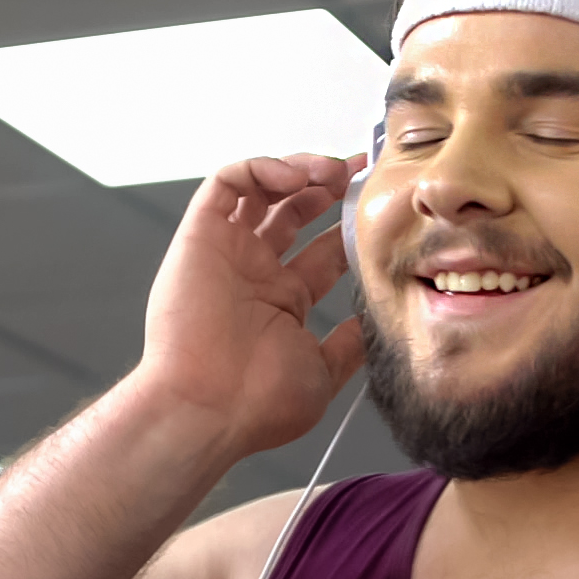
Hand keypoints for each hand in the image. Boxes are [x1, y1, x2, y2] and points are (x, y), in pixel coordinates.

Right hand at [129, 151, 367, 460]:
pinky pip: (225, 184)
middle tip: (358, 173)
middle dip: (327, 188)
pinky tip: (293, 178)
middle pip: (292, 213)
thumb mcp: (322, 373)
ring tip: (333, 170)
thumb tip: (373, 323)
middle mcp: (255, 274)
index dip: (348, 225)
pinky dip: (259, 169)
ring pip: (260, 191)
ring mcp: (227, 253)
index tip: (377, 205)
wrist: (207, 408)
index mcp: (282, 303)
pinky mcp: (200, 236)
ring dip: (298, 170)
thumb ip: (347, 344)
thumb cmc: (257, 403)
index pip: (322, 251)